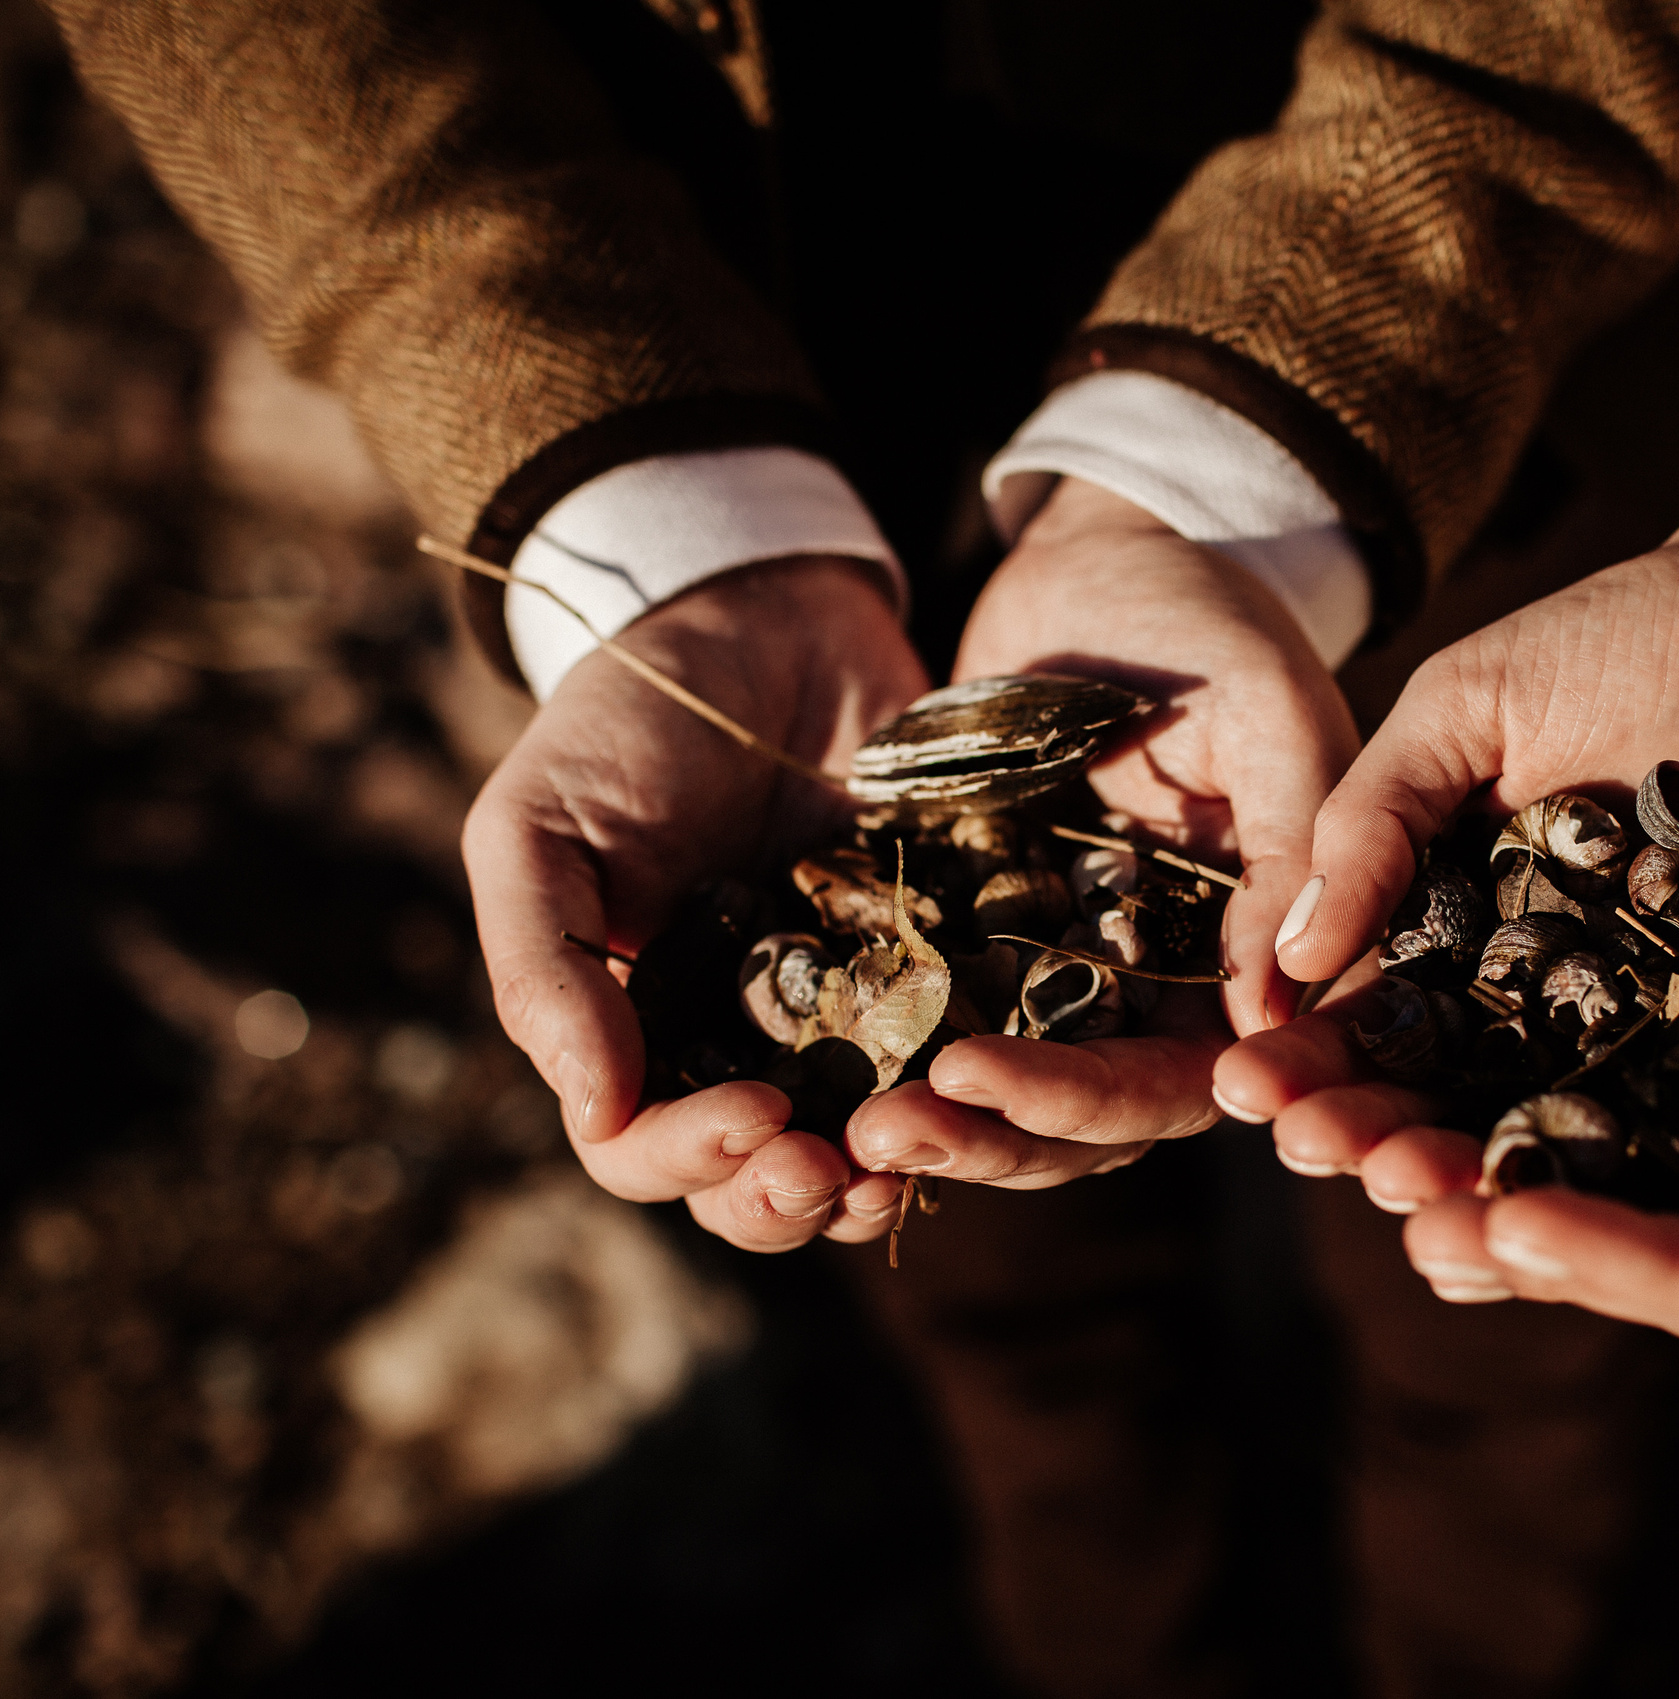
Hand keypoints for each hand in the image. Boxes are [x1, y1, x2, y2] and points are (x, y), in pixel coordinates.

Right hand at [462, 555, 928, 1251]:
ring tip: (917, 1153)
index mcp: (634, 1036)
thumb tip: (594, 1115)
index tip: (756, 1115)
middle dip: (792, 1199)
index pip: (643, 1152)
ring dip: (884, 1173)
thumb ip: (546, 968)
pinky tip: (996, 1080)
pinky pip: (959, 1057)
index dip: (693, 1160)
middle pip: (758, 1184)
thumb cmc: (621, 727)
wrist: (757, 621)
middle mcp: (737, 1049)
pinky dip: (973, 1089)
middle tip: (835, 1167)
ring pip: (862, 1150)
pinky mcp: (935, 969)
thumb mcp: (539, 829)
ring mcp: (843, 1018)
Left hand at [842, 478, 1361, 1188]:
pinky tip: (821, 1074)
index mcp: (1247, 962)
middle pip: (1089, 1119)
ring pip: (1012, 1099)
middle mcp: (1165, 994)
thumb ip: (1286, 851)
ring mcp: (1070, 972)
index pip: (1182, 1079)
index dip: (1088, 1099)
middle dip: (992, 1136)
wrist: (1107, 556)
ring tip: (848, 1127)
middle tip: (886, 1131)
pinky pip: (943, 1025)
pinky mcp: (987, 941)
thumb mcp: (1269, 717)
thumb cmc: (1212, 619)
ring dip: (937, 1124)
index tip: (983, 1079)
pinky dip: (893, 1058)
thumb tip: (1270, 1014)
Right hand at [1214, 510, 1678, 1192]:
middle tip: (1328, 1158)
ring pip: (1555, 1126)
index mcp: (1463, 919)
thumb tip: (1282, 963)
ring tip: (1422, 1201)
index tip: (1254, 1091)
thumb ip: (1376, 819)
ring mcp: (1652, 1019)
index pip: (1368, 1012)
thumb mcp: (1469, 705)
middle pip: (1448, 1092)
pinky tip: (1575, 1213)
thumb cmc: (1626, 632)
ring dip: (1481, 1171)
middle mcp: (1549, 990)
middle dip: (1378, 1133)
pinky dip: (1634, 1168)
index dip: (1308, 1057)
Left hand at [1253, 655, 1678, 1340]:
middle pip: (1663, 1241)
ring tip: (1366, 1137)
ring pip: (1627, 1158)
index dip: (1621, 1267)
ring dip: (1499, 1152)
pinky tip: (1436, 1045)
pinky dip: (1537, 1063)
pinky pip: (1631, 1063)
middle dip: (1519, 1225)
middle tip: (1382, 1192)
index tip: (1497, 1225)